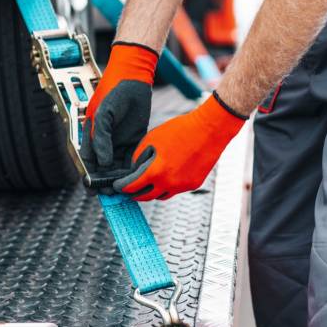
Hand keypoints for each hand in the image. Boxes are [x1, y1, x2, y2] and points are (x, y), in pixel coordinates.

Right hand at [80, 42, 157, 178]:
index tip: (94, 189)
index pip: (88, 161)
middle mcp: (104, 141)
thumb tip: (103, 162)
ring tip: (126, 190)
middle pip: (102, 168)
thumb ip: (101, 138)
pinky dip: (133, 168)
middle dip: (106, 181)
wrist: (133, 78)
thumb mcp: (104, 114)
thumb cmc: (113, 92)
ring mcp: (118, 141)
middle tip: (112, 194)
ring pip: (117, 166)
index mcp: (90, 135)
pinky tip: (137, 177)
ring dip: (120, 178)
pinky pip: (131, 158)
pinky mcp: (133, 139)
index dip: (90, 176)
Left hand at [113, 93, 246, 200]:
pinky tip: (165, 176)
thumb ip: (138, 157)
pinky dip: (167, 186)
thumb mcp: (151, 139)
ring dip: (151, 191)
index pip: (132, 186)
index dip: (122, 187)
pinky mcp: (193, 185)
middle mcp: (169, 183)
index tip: (117, 186)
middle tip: (128, 189)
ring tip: (146, 184)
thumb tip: (133, 170)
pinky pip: (175, 190)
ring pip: (161, 196)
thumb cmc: (180, 130)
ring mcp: (182, 186)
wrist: (209, 129)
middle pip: (145, 196)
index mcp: (156, 171)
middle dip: (134, 194)